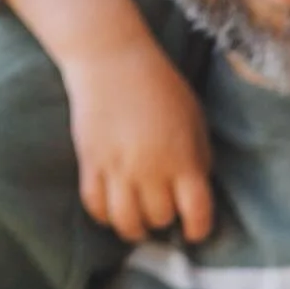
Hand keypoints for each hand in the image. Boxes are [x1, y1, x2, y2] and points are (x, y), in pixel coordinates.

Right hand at [67, 37, 212, 242]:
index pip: (197, 213)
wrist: (111, 56)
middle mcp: (151, 169)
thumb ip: (199, 160)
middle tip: (163, 212)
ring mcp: (118, 167)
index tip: (193, 231)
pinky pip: (94, 204)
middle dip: (165, 221)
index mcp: (183, 160)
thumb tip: (197, 194)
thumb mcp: (195, 121)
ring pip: (125, 221)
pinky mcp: (90, 161)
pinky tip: (113, 209)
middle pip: (159, 218)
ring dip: (135, 229)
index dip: (198, 230)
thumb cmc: (161, 87)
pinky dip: (103, 215)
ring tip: (139, 222)